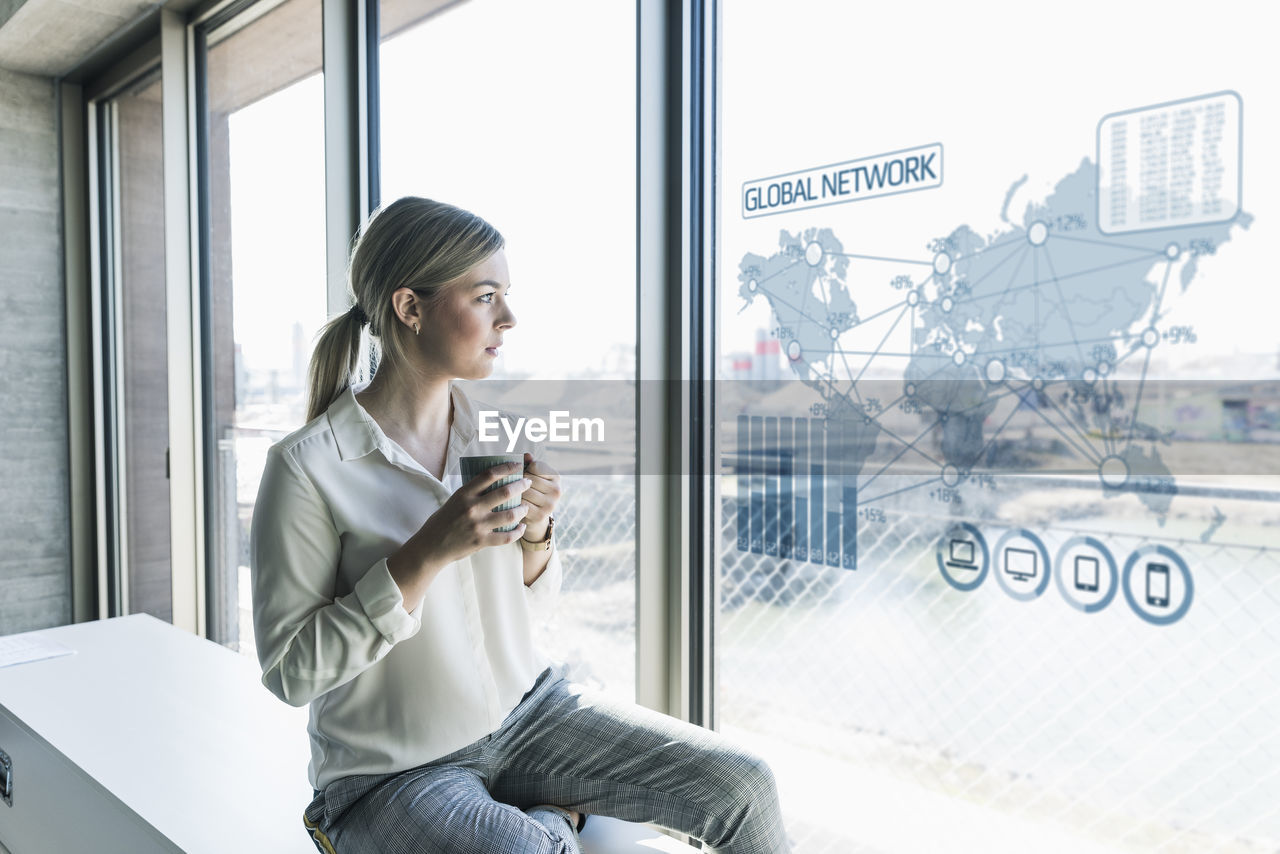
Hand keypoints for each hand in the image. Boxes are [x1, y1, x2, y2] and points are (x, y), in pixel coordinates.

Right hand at [389, 461, 530, 602]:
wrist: (431, 546)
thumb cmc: (442, 521)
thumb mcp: (453, 500)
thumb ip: (471, 492)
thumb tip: (492, 480)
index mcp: (464, 494)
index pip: (489, 475)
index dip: (506, 467)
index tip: (517, 465)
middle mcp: (472, 508)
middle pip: (504, 492)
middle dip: (521, 485)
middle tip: (528, 483)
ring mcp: (477, 525)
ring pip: (509, 514)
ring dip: (522, 510)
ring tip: (526, 507)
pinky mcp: (481, 541)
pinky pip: (506, 536)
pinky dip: (517, 531)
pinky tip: (522, 527)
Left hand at [520, 452, 561, 540]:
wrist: (535, 515)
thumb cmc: (532, 489)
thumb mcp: (533, 474)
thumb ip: (529, 462)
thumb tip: (527, 456)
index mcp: (556, 476)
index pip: (535, 466)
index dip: (525, 468)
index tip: (522, 473)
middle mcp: (557, 490)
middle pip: (529, 479)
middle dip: (518, 481)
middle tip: (512, 484)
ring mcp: (550, 504)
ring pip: (525, 492)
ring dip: (515, 492)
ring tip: (512, 493)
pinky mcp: (541, 516)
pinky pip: (522, 505)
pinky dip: (516, 504)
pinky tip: (514, 503)